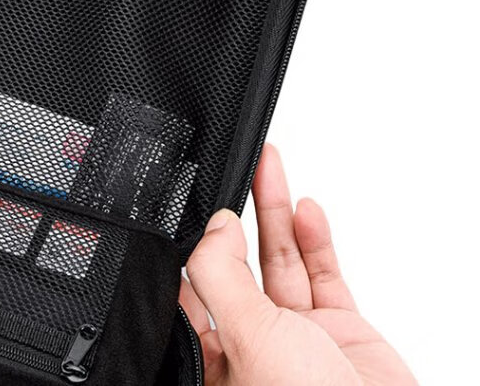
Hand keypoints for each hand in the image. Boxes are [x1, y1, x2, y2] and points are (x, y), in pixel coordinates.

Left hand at [181, 145, 415, 385]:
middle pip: (240, 267)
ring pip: (282, 264)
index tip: (195, 203)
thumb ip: (223, 277)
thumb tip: (216, 226)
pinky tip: (306, 210)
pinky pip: (323, 277)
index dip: (194, 248)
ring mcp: (299, 340)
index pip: (193, 295)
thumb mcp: (249, 340)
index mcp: (217, 366)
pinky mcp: (340, 333)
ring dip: (278, 216)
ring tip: (270, 166)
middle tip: (239, 168)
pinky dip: (315, 242)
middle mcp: (255, 350)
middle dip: (240, 216)